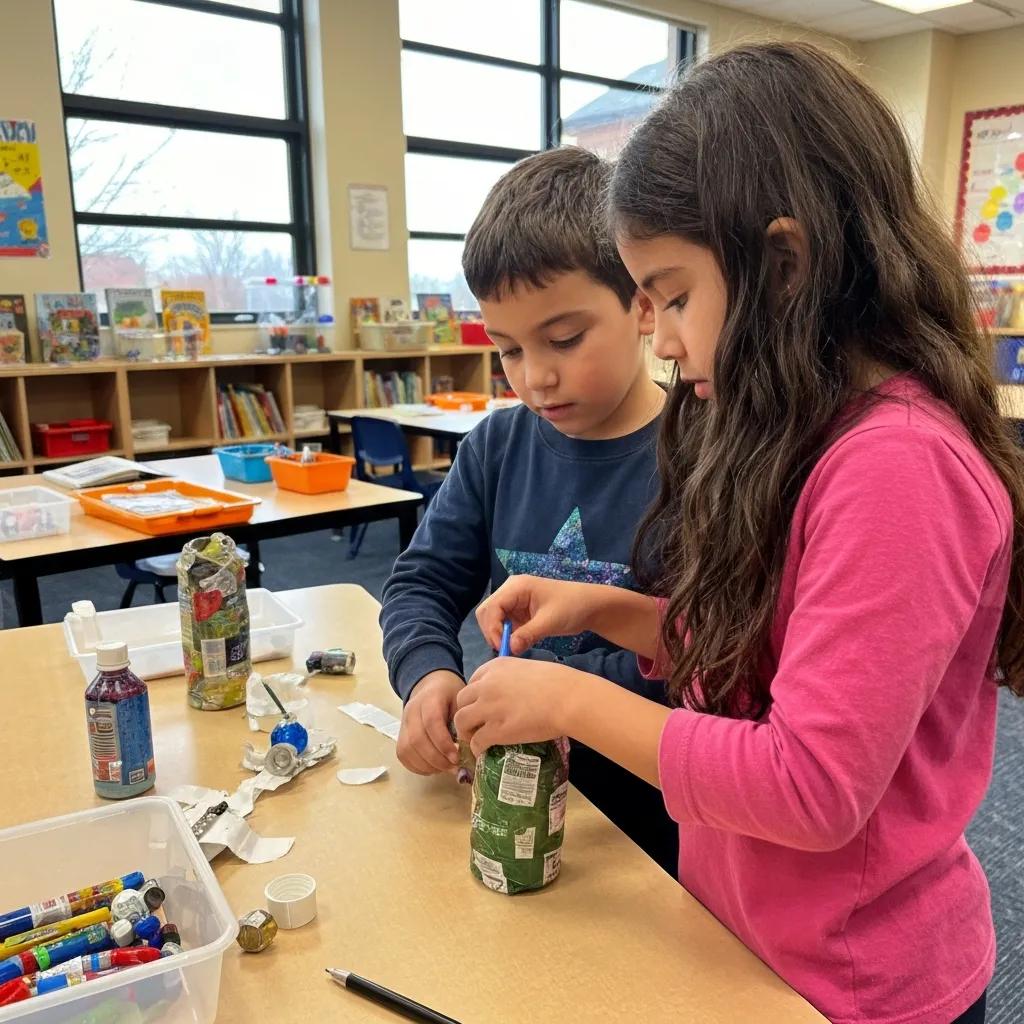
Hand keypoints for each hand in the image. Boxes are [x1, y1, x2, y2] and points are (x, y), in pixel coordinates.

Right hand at [397, 670, 463, 774]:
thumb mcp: (462, 700)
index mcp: (429, 698)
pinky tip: (434, 767)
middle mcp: (411, 710)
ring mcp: (403, 723)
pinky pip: (403, 755)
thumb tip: (471, 748)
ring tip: (446, 768)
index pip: (431, 722)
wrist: (431, 685)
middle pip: (417, 739)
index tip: (457, 757)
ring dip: (427, 765)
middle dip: (437, 759)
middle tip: (455, 767)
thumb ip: (464, 721)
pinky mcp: (400, 735)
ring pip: (407, 749)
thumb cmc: (451, 694)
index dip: (443, 743)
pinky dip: (417, 766)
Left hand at [453, 658, 585, 756]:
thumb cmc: (558, 682)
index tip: (482, 705)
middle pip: (461, 700)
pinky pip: (476, 741)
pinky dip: (477, 748)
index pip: (472, 681)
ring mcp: (489, 707)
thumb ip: (513, 678)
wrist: (567, 698)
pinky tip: (483, 751)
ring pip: (461, 721)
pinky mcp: (496, 730)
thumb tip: (512, 692)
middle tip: (475, 724)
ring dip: (466, 732)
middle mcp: (486, 685)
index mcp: (495, 666)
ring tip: (475, 738)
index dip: (475, 696)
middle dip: (466, 712)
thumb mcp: (528, 669)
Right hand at [476, 576, 608, 654]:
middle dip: (492, 632)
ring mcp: (514, 601)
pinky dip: (507, 635)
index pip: (492, 607)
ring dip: (498, 635)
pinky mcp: (519, 611)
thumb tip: (509, 648)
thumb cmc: (572, 607)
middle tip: (505, 650)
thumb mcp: (550, 622)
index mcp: (517, 586)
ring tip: (512, 648)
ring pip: (493, 619)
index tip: (502, 648)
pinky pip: (504, 624)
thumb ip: (527, 634)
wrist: (590, 606)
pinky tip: (517, 644)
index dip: (492, 628)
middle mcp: (511, 590)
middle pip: (487, 612)